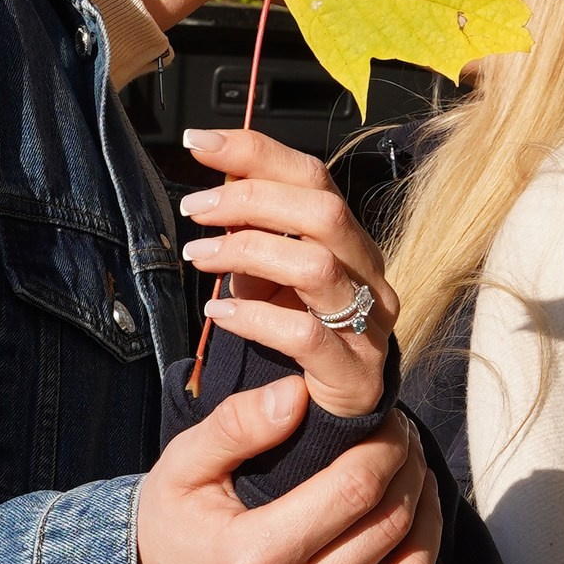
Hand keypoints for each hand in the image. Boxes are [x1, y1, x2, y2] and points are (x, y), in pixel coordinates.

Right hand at [136, 378, 444, 563]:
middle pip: (390, 527)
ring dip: (428, 526)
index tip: (388, 422)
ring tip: (414, 490)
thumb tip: (299, 392)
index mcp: (253, 556)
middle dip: (410, 472)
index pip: (355, 489)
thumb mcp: (181, 466)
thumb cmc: (168, 529)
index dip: (386, 446)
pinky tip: (409, 559)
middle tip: (403, 445)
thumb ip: (235, 424)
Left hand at [181, 123, 395, 418]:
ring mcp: (368, 324)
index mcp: (348, 242)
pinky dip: (254, 318)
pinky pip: (303, 334)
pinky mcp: (353, 373)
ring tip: (199, 258)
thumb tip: (215, 189)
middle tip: (195, 209)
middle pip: (322, 212)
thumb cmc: (298, 341)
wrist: (328, 421)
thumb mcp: (270, 278)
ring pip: (315, 266)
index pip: (313, 177)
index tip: (199, 143)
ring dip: (247, 253)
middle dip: (250, 199)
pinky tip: (219, 314)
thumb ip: (253, 236)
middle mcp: (367, 275)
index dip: (256, 153)